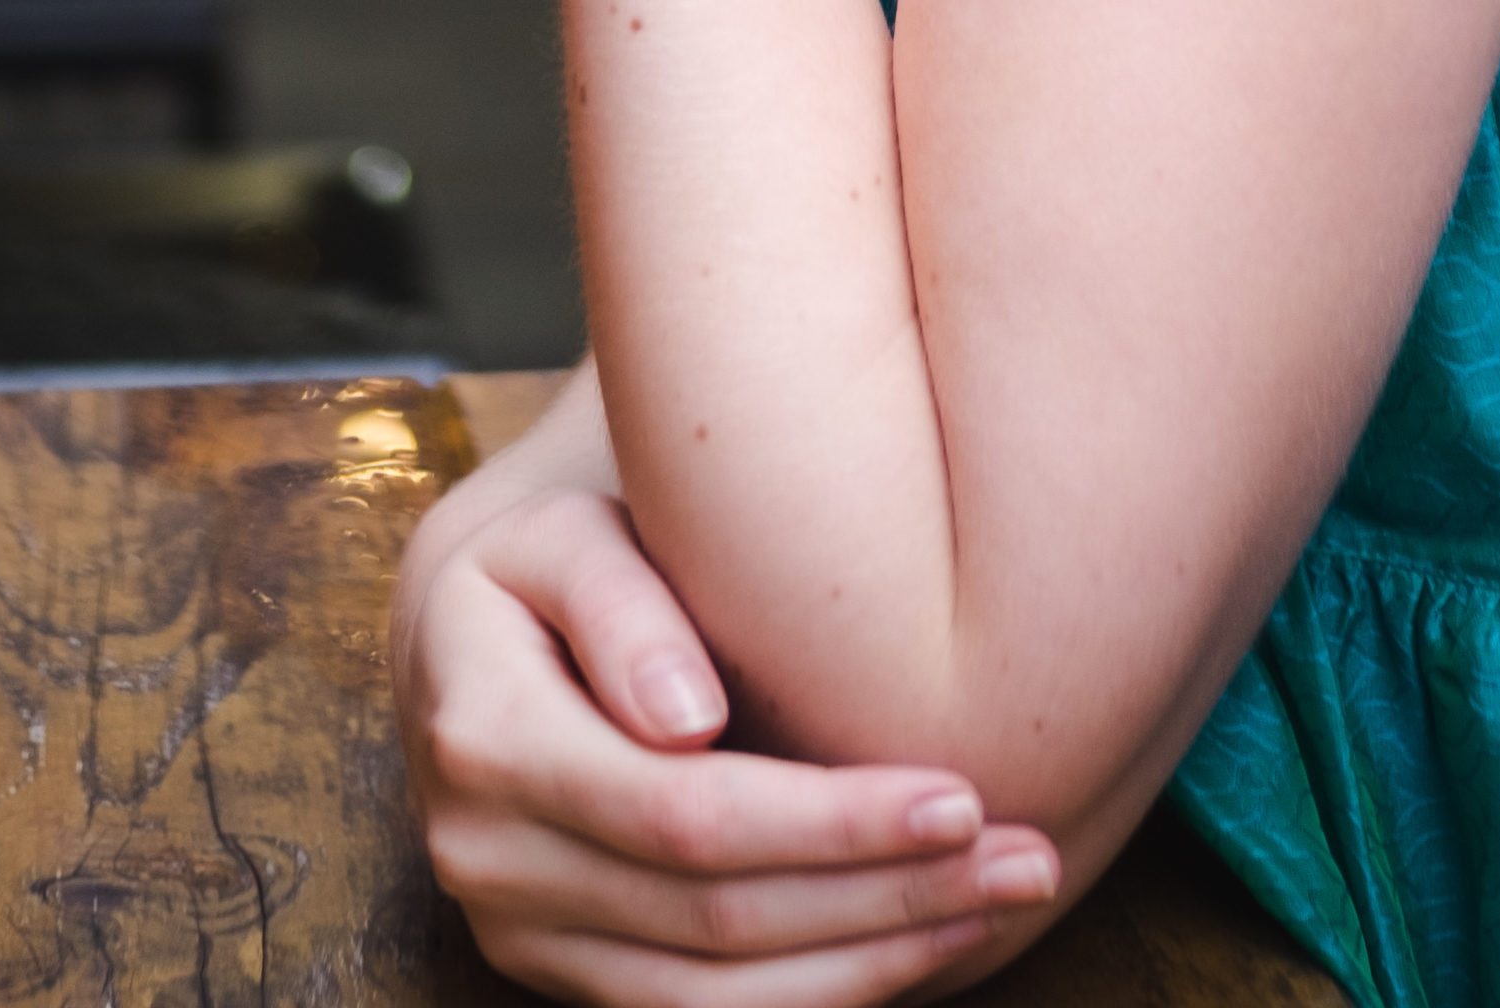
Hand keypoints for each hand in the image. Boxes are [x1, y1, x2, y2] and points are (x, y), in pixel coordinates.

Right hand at [396, 421, 1061, 997]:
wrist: (469, 640)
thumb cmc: (549, 564)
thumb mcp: (564, 537)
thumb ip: (621, 608)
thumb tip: (690, 724)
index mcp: (488, 741)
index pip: (684, 816)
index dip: (831, 824)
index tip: (963, 799)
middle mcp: (489, 861)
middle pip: (716, 919)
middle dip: (886, 898)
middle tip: (1030, 862)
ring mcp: (520, 935)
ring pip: (715, 997)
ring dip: (875, 962)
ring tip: (999, 903)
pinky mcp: (562, 974)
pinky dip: (818, 993)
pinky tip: (917, 947)